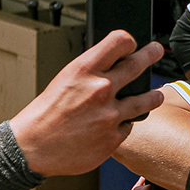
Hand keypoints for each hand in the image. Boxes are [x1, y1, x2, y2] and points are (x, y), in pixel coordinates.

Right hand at [10, 33, 163, 176]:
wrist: (32, 148)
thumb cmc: (44, 114)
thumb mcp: (64, 80)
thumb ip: (90, 72)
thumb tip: (113, 64)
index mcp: (84, 70)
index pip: (119, 41)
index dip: (128, 41)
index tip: (132, 44)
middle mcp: (101, 89)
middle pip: (138, 65)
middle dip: (150, 55)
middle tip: (156, 51)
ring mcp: (110, 115)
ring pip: (146, 100)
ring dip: (154, 96)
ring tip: (157, 95)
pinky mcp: (113, 138)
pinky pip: (128, 126)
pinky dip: (122, 124)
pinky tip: (112, 125)